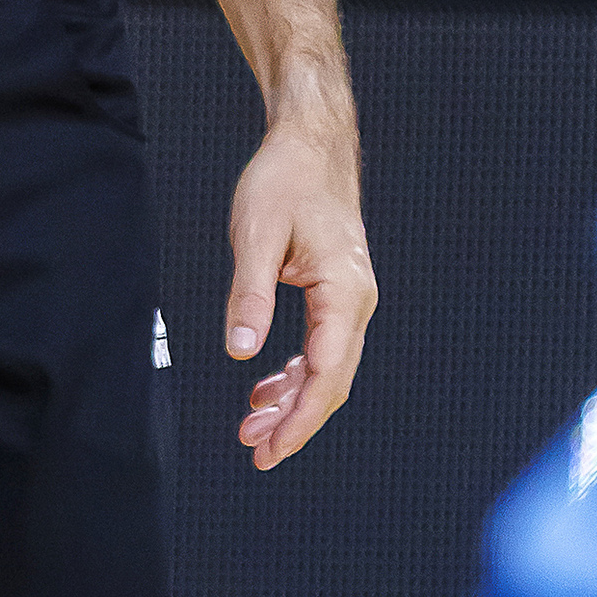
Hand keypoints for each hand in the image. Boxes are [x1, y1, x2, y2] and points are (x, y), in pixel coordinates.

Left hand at [225, 94, 375, 468]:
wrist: (310, 144)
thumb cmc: (285, 180)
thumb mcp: (255, 234)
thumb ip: (249, 295)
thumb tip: (240, 352)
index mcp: (345, 292)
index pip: (326, 374)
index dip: (299, 419)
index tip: (268, 449)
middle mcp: (356, 302)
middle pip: (332, 382)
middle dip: (295, 422)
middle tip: (255, 453)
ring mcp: (349, 299)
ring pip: (326, 369)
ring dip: (292, 402)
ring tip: (250, 427)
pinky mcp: (334, 294)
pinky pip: (321, 348)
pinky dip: (294, 374)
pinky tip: (263, 389)